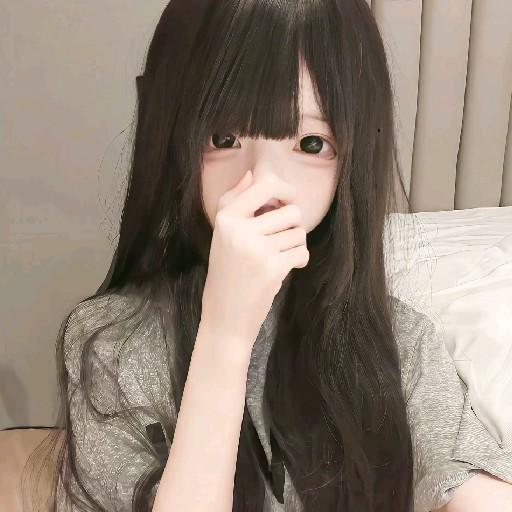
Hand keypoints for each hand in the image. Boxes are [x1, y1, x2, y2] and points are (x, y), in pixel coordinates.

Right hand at [200, 170, 308, 354]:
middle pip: (290, 210)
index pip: (265, 184)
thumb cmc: (226, 273)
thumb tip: (252, 173)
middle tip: (284, 237)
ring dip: (296, 243)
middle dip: (294, 224)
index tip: (287, 201)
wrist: (225, 316)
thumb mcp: (221, 234)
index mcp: (226, 218)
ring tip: (281, 254)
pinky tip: (287, 266)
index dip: (285, 190)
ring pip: (298, 232)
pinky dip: (300, 259)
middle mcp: (239, 230)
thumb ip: (234, 201)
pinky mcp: (272, 269)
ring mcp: (256, 250)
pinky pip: (302, 251)